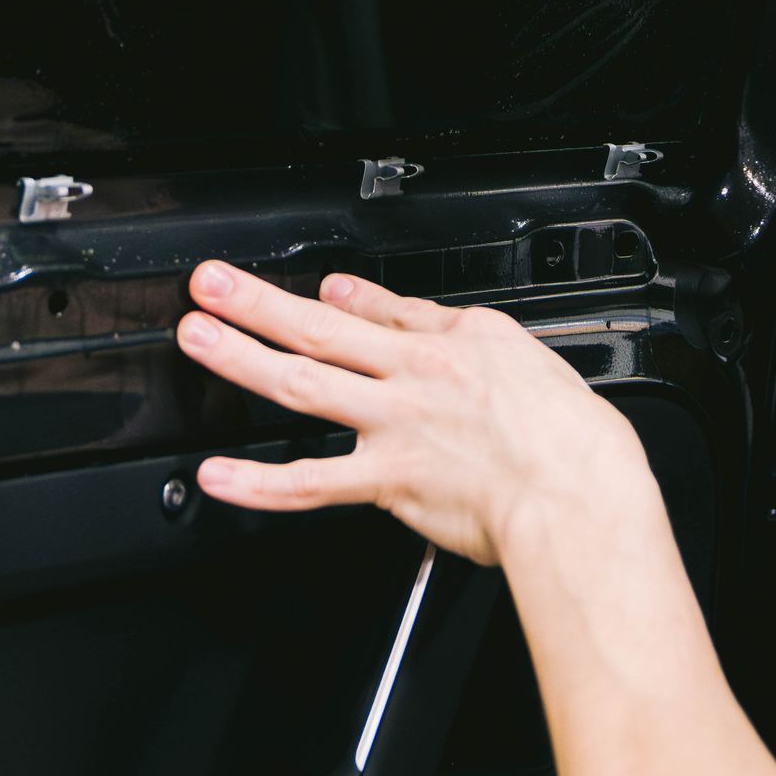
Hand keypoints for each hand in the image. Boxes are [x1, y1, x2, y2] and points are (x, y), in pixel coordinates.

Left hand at [181, 264, 656, 567]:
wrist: (577, 490)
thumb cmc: (568, 437)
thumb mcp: (522, 355)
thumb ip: (453, 331)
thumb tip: (403, 314)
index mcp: (453, 344)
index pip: (384, 311)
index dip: (339, 297)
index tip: (313, 290)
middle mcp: (414, 376)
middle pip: (321, 330)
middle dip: (258, 302)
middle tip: (210, 284)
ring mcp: (394, 425)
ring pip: (304, 384)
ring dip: (243, 357)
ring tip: (198, 338)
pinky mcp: (388, 480)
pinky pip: (312, 482)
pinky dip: (259, 481)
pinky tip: (218, 474)